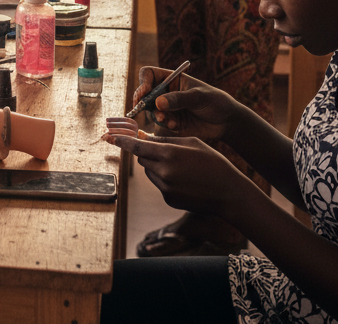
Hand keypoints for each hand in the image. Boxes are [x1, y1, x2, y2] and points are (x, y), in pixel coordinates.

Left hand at [102, 121, 247, 217]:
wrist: (230, 193)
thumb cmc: (213, 163)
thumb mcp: (191, 142)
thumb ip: (165, 140)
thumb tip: (145, 137)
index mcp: (169, 155)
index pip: (137, 147)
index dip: (121, 141)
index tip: (108, 137)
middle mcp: (164, 173)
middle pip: (142, 158)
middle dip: (147, 152)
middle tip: (165, 151)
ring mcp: (166, 188)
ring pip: (149, 171)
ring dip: (156, 165)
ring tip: (181, 167)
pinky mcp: (169, 199)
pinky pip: (159, 184)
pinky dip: (165, 178)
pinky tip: (184, 180)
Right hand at [125, 66, 237, 142]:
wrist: (227, 122)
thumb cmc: (215, 101)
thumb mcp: (198, 96)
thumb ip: (178, 99)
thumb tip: (157, 103)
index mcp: (171, 79)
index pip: (149, 74)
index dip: (143, 82)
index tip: (145, 92)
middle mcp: (165, 92)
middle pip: (144, 93)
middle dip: (143, 102)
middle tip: (142, 108)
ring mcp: (167, 108)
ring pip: (150, 110)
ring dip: (156, 115)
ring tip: (168, 120)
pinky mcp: (171, 122)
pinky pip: (160, 123)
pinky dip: (165, 125)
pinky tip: (176, 126)